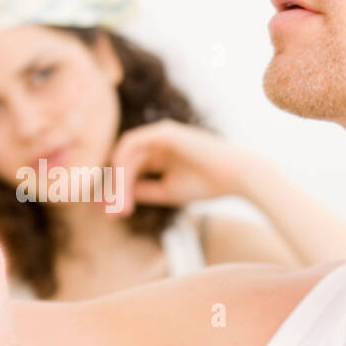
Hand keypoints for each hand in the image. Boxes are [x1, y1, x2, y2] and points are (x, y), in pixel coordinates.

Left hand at [110, 120, 250, 214]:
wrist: (236, 176)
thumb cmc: (207, 185)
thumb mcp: (167, 191)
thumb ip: (142, 191)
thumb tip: (116, 197)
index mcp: (160, 154)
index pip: (130, 169)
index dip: (117, 190)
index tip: (109, 213)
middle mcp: (157, 141)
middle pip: (123, 163)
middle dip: (113, 188)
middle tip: (109, 213)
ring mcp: (159, 134)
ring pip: (125, 155)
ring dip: (119, 182)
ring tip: (120, 207)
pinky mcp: (163, 131)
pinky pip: (132, 145)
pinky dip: (123, 165)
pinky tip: (122, 187)